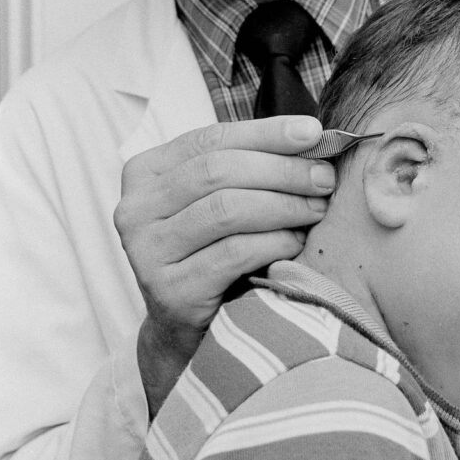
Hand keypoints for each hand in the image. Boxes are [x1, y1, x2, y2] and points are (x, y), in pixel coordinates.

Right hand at [115, 116, 333, 415]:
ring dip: (283, 204)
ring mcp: (146, 251)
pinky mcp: (169, 291)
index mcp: (145, 171)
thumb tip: (312, 134)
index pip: (211, 138)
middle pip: (218, 171)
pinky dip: (274, 241)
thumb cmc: (211, 248)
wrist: (186, 327)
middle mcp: (135, 208)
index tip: (313, 132)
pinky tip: (297, 241)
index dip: (266, 133)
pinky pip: (234, 253)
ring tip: (316, 207)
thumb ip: (250, 162)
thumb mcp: (219, 196)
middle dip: (281, 170)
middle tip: (324, 177)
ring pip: (227, 209)